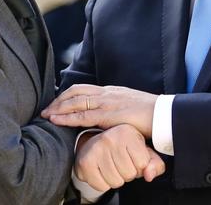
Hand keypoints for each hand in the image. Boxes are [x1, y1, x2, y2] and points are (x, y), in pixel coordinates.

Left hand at [42, 84, 157, 137]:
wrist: (164, 115)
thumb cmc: (150, 115)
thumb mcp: (130, 108)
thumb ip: (116, 110)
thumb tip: (107, 117)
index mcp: (111, 91)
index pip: (83, 89)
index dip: (66, 95)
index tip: (56, 103)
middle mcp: (107, 93)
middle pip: (75, 92)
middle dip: (58, 100)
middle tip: (45, 109)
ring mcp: (108, 103)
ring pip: (76, 102)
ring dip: (58, 108)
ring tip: (46, 115)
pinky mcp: (110, 115)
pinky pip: (83, 115)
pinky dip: (67, 118)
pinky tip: (56, 121)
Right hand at [74, 124, 165, 191]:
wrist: (92, 145)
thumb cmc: (121, 149)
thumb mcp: (141, 152)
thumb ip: (154, 164)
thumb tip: (149, 175)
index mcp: (127, 132)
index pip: (143, 163)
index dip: (139, 166)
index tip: (132, 158)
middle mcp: (110, 137)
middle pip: (130, 174)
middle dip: (127, 173)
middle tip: (120, 163)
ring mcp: (96, 149)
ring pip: (116, 182)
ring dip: (116, 179)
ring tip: (111, 166)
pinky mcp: (85, 163)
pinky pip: (102, 186)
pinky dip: (104, 184)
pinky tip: (102, 172)